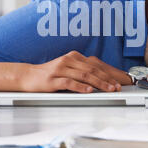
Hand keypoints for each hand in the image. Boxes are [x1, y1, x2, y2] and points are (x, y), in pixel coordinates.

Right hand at [0, 51, 129, 92]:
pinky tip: (89, 90)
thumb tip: (101, 78)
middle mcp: (68, 60)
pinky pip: (70, 82)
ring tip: (109, 89)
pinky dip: (81, 87)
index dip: (109, 73)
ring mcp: (60, 69)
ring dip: (99, 83)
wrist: (27, 76)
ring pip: (84, 75)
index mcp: (74, 57)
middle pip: (92, 69)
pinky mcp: (53, 79)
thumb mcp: (66, 69)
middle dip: (107, 79)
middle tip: (117, 87)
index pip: (96, 65)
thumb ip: (81, 71)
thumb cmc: (49, 75)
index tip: (119, 81)